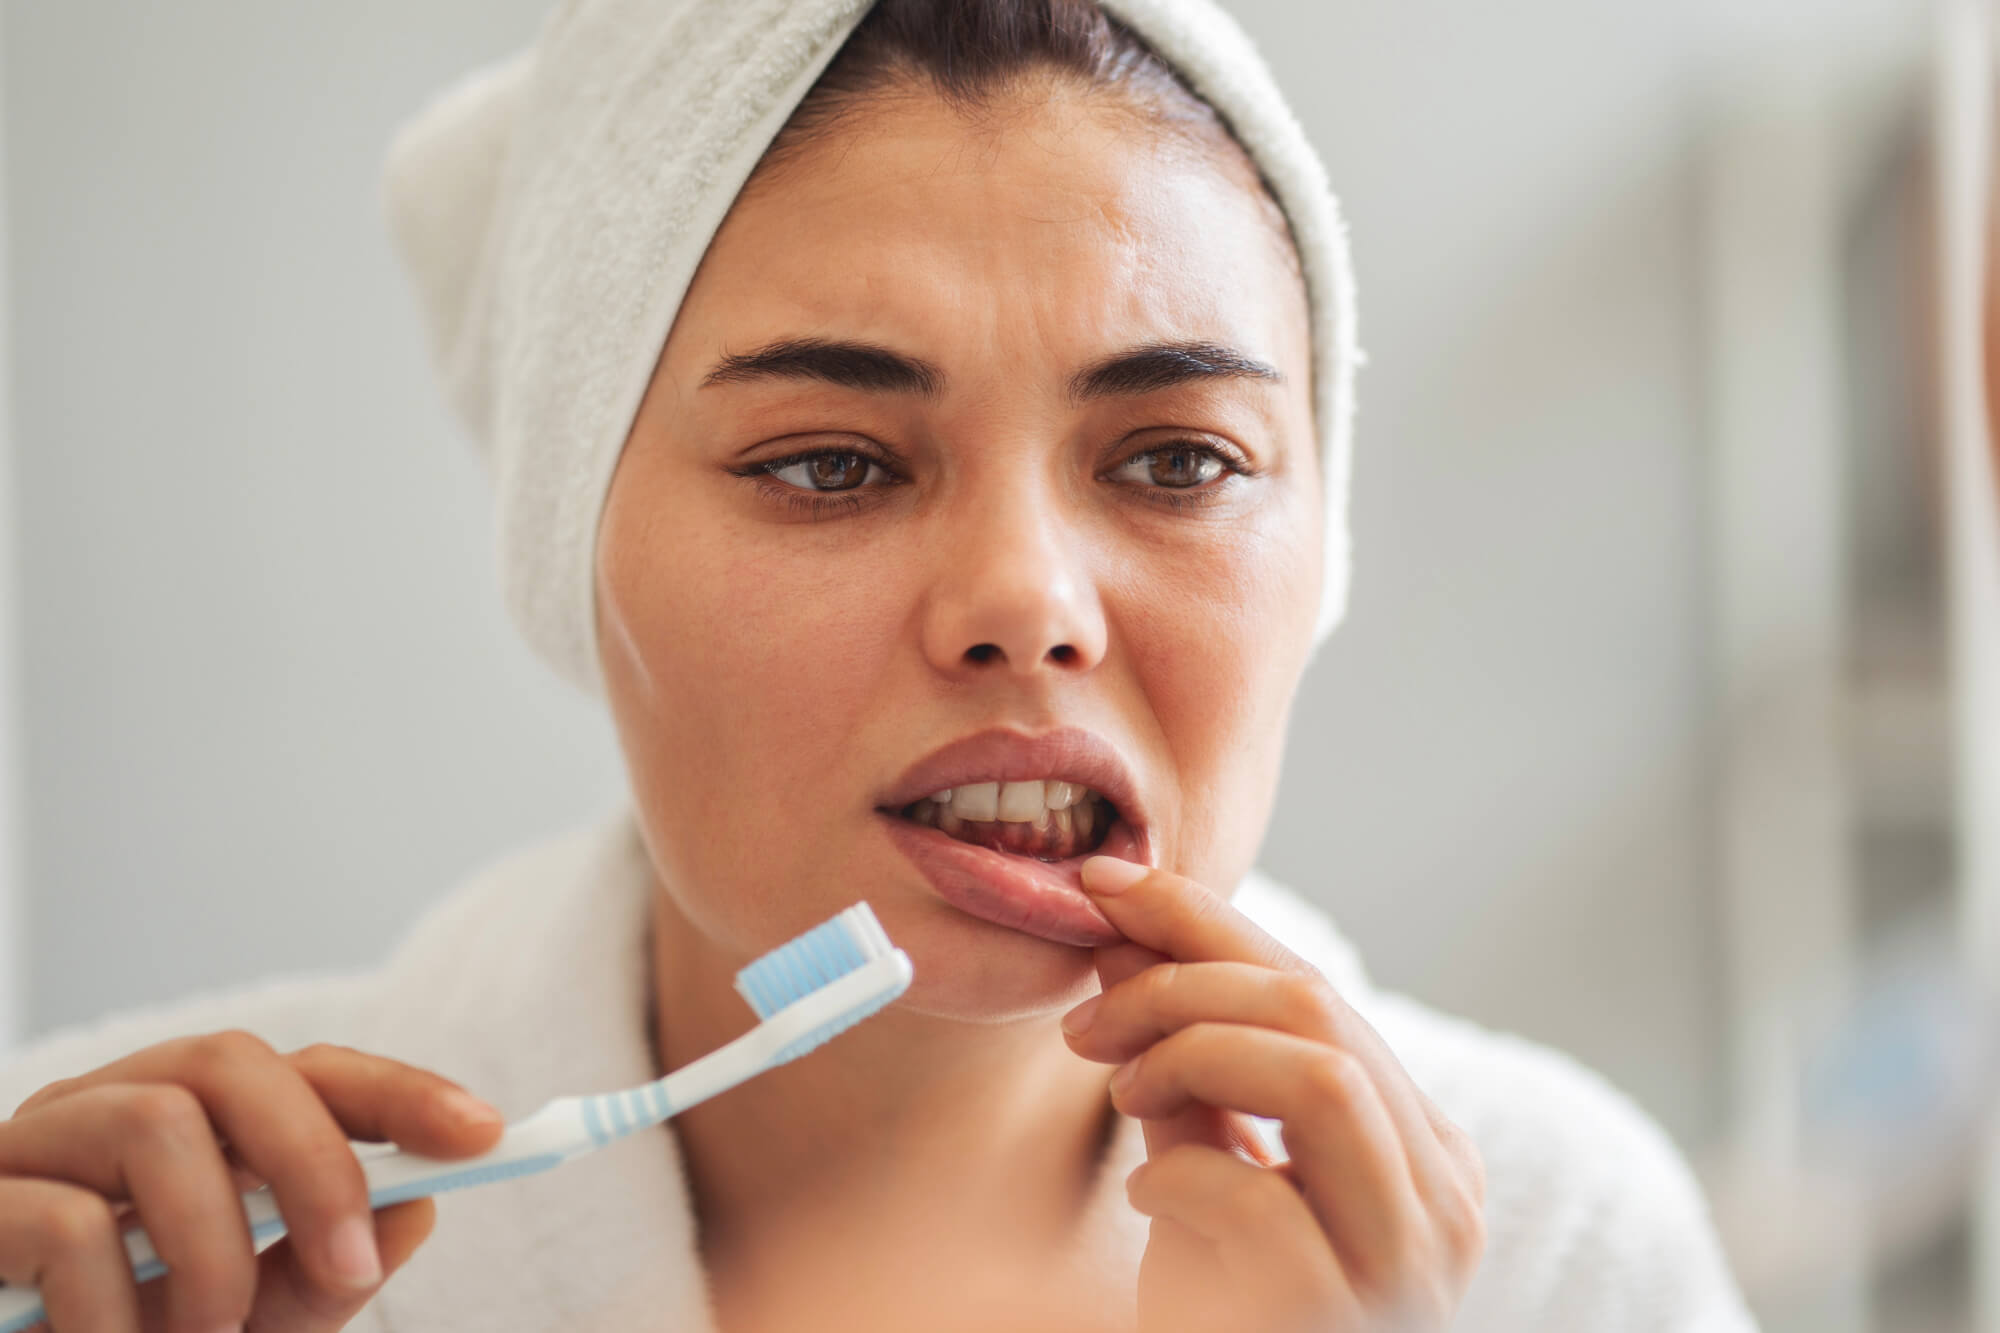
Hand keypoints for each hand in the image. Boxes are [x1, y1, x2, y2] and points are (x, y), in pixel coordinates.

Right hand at [0, 1031, 504, 1330]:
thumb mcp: (245, 1320)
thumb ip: (324, 1274)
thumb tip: (420, 1209)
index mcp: (191, 1124)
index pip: (310, 1071)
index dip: (401, 1092)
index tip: (486, 1132)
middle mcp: (112, 1106)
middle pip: (235, 1065)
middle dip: (316, 1163)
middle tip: (349, 1268)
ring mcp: (33, 1143)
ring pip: (156, 1123)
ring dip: (210, 1244)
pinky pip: (69, 1224)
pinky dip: (116, 1306)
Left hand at [1063, 858, 1485, 1331]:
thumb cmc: (1222, 1306)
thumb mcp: (1203, 1166)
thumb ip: (1183, 1063)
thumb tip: (1126, 934)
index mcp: (1421, 1148)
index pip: (1319, 992)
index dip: (1205, 922)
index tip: (1104, 886)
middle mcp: (1441, 1197)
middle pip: (1320, 1013)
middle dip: (1184, 982)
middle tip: (1087, 1014)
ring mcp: (1409, 1264)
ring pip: (1320, 1075)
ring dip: (1192, 1053)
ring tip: (1123, 1093)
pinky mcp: (1349, 1319)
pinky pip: (1261, 1203)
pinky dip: (1180, 1178)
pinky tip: (1146, 1202)